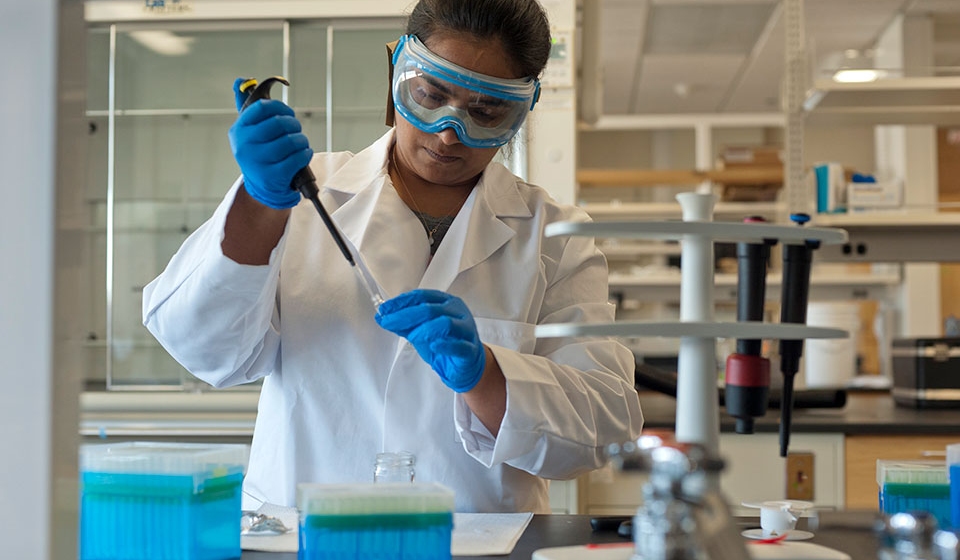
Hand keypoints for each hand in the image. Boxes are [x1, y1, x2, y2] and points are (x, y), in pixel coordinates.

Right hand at [228, 77, 311, 208]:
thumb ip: (247, 105)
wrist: (262, 186)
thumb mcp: (249, 130)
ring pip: (290, 141)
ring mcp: (257, 162)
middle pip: (279, 124)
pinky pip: (297, 158)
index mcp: (239, 130)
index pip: (262, 108)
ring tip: (300, 144)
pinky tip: (302, 154)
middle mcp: (245, 145)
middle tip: (296, 129)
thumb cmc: (260, 152)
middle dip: (294, 124)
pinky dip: (305, 154)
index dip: (280, 107)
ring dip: (301, 140)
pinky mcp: (272, 176)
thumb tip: (241, 80)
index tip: (287, 113)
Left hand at [375, 289, 485, 392]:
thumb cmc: (444, 343)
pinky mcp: (470, 350)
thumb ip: (403, 324)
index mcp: (446, 302)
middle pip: (431, 308)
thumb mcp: (420, 331)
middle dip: (406, 315)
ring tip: (412, 337)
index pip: (422, 296)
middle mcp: (457, 312)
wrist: (464, 365)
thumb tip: (381, 317)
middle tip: (388, 322)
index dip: (402, 301)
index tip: (384, 309)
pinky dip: (445, 345)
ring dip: (424, 329)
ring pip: (446, 323)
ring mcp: (466, 329)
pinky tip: (433, 346)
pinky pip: (459, 345)